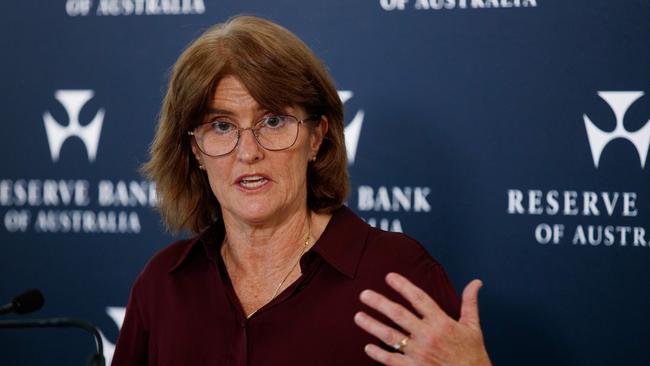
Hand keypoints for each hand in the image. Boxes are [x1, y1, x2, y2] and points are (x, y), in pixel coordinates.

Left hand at [353, 272, 490, 365]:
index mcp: (442, 322)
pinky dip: (378, 353)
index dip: (403, 286)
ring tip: (358, 316)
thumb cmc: (472, 354)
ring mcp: (419, 353)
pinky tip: (367, 347)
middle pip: (398, 314)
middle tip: (364, 294)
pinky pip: (391, 360)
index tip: (389, 277)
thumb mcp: (472, 327)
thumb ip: (470, 303)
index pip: (419, 298)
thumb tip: (475, 282)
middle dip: (379, 303)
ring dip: (372, 325)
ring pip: (390, 336)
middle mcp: (428, 336)